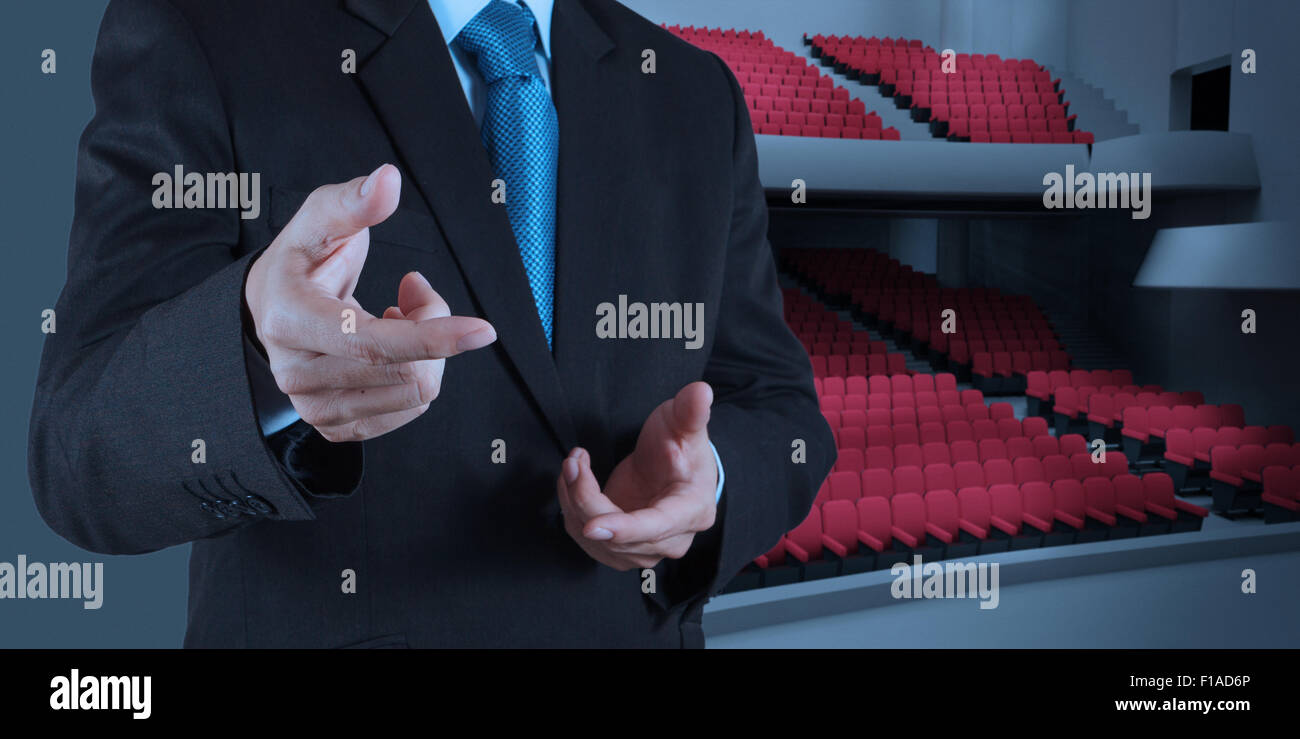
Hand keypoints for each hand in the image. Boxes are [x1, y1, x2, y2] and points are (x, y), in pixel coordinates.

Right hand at [244, 164, 496, 441]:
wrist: (271, 306)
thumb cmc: (303, 257)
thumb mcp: (321, 218)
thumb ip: (355, 201)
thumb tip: (387, 180)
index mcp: (289, 319)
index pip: (373, 342)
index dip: (433, 336)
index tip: (483, 330)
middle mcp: (296, 373)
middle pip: (408, 371)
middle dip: (433, 327)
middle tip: (414, 293)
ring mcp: (313, 407)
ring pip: (416, 395)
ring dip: (427, 354)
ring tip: (396, 317)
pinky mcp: (334, 427)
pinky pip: (409, 413)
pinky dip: (416, 375)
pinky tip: (393, 349)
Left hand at [556, 382, 718, 570]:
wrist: (672, 467)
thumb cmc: (680, 447)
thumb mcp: (684, 424)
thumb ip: (691, 411)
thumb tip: (701, 391)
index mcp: (692, 510)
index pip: (657, 526)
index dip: (625, 529)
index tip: (593, 525)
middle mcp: (672, 540)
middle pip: (619, 535)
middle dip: (585, 498)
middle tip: (574, 460)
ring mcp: (647, 550)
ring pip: (598, 542)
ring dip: (574, 503)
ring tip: (574, 465)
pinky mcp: (623, 551)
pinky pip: (589, 541)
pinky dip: (573, 512)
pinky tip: (575, 484)